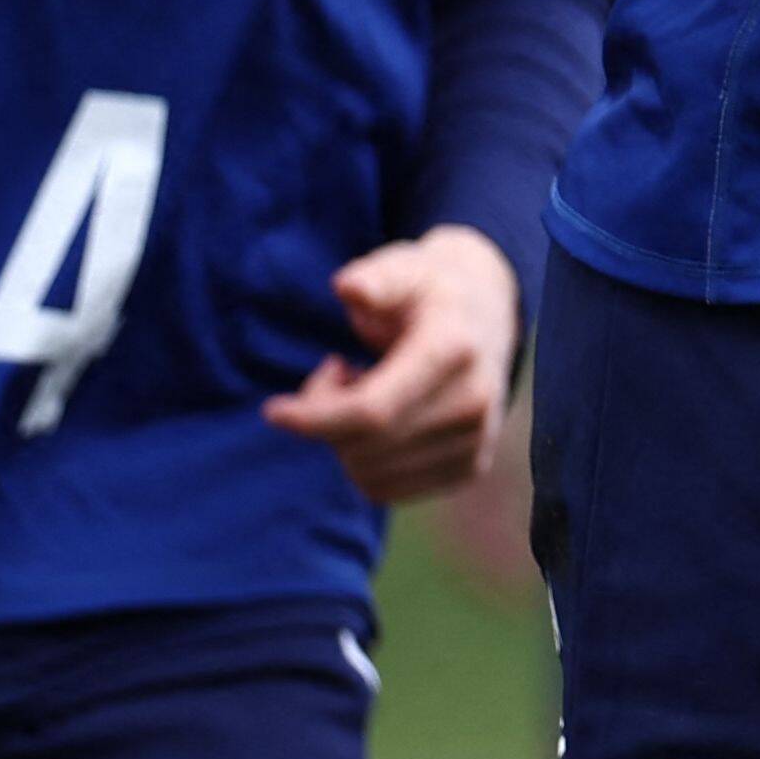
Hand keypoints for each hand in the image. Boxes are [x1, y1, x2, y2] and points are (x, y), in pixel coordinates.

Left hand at [266, 224, 522, 506]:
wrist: (487, 315)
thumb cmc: (426, 290)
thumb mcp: (403, 268)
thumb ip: (375, 279)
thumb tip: (347, 288)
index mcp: (453, 350)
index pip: (373, 411)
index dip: (315, 417)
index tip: (272, 410)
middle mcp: (473, 402)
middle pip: (365, 447)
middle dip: (325, 418)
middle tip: (334, 371)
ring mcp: (475, 440)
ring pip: (371, 477)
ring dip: (344, 441)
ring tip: (363, 387)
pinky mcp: (469, 468)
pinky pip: (388, 490)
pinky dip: (364, 461)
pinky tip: (380, 418)